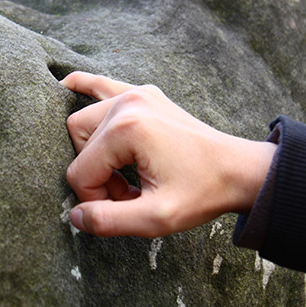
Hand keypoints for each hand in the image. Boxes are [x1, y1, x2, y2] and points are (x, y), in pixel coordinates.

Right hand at [61, 72, 275, 237]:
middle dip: (95, 174)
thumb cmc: (202, 192)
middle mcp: (127, 103)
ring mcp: (135, 93)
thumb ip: (109, 222)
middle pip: (77, 141)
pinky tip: (66, 85)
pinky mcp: (143, 92)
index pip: (80, 171)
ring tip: (122, 171)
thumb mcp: (156, 218)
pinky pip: (100, 85)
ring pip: (83, 118)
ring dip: (94, 150)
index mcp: (127, 129)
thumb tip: (75, 216)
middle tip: (125, 191)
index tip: (126, 206)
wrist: (238, 169)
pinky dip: (83, 89)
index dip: (95, 199)